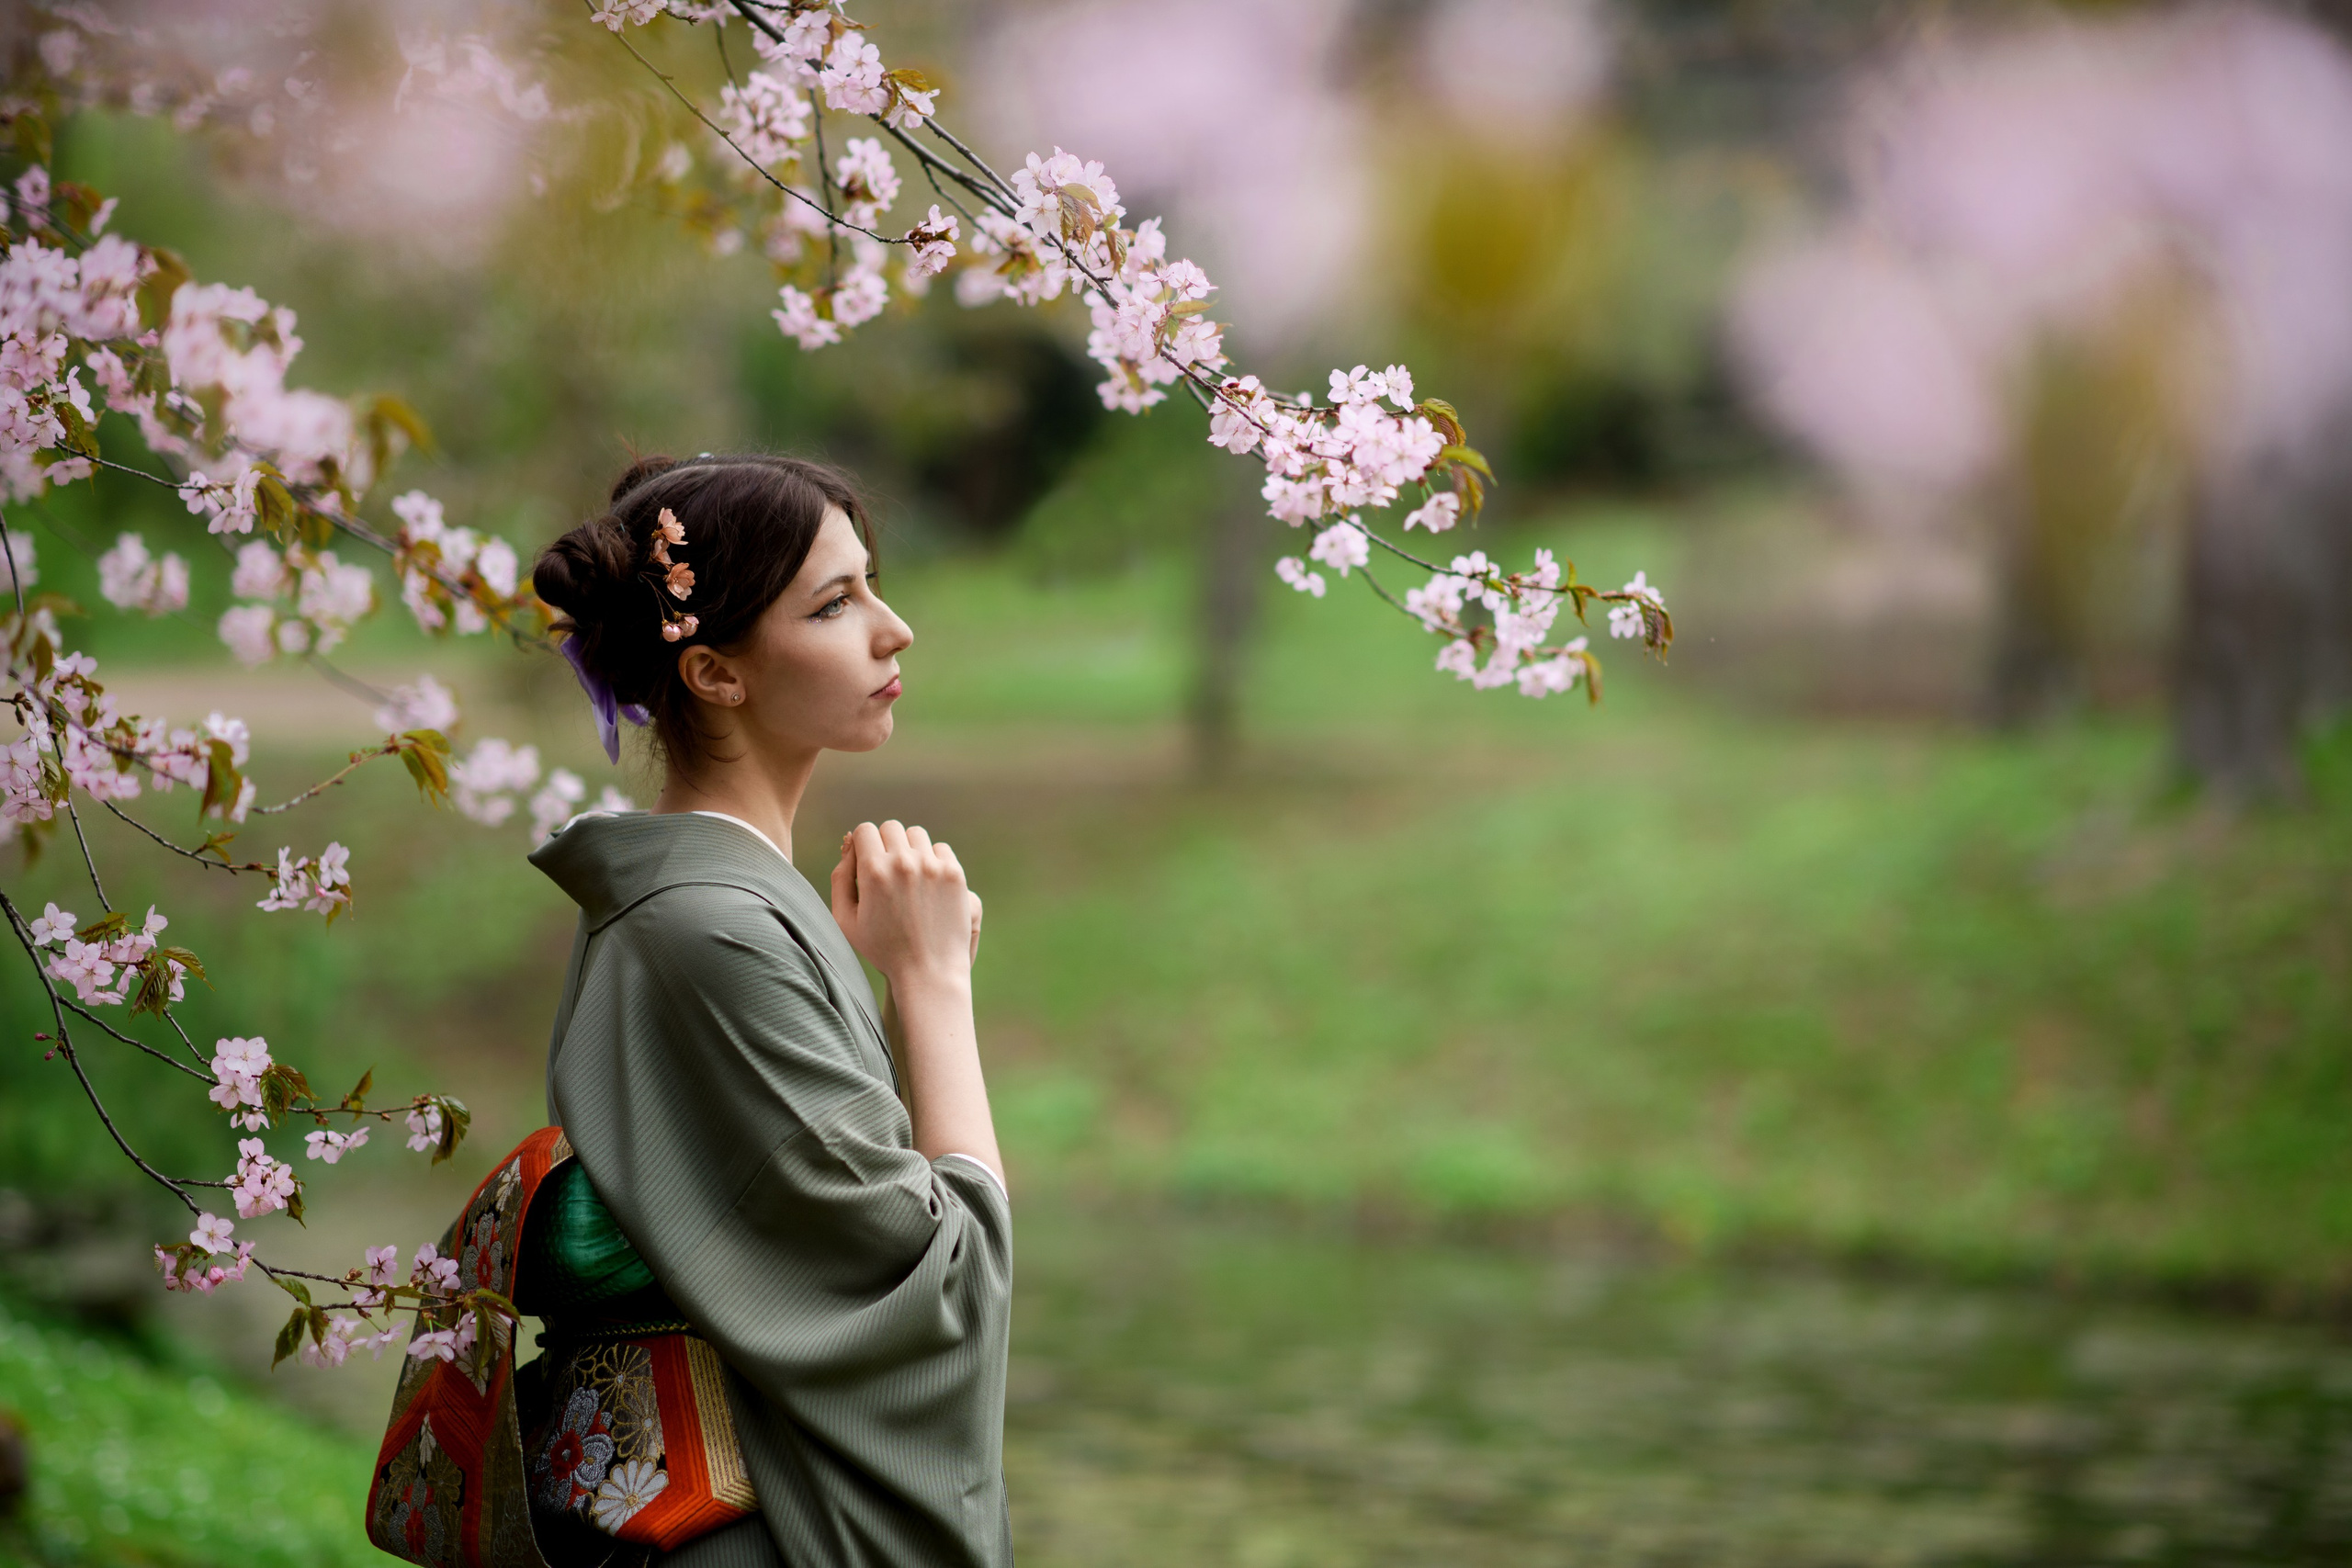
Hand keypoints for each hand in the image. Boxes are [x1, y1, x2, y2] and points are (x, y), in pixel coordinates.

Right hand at [830, 820, 976, 987]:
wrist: (928, 971)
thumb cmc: (883, 949)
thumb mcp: (846, 920)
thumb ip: (840, 878)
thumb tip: (849, 845)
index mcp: (873, 871)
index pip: (865, 830)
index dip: (864, 845)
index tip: (868, 861)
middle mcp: (903, 863)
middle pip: (890, 828)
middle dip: (886, 843)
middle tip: (888, 869)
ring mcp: (932, 866)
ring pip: (916, 835)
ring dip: (910, 848)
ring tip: (909, 875)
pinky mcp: (954, 873)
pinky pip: (940, 849)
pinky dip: (933, 860)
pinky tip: (928, 882)